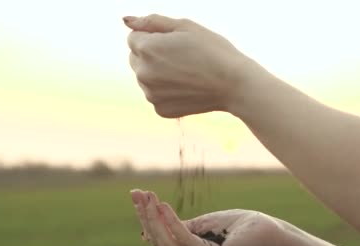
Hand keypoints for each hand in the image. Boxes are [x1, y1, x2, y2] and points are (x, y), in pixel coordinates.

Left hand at [124, 14, 250, 117]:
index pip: (133, 38)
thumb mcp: (184, 26)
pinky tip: (187, 87)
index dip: (155, 38)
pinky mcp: (160, 110)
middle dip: (151, 55)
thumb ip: (151, 21)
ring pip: (145, 78)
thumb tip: (126, 20)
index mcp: (146, 49)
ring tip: (186, 73)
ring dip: (158, 73)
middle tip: (181, 57)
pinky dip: (167, 91)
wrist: (234, 84)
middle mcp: (143, 73)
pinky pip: (156, 95)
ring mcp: (151, 95)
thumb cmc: (212, 50)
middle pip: (135, 59)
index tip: (176, 44)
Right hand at [130, 189, 281, 245]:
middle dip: (146, 216)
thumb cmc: (237, 226)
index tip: (136, 195)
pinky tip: (164, 206)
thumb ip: (178, 228)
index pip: (158, 241)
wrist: (267, 231)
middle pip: (159, 243)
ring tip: (149, 196)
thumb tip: (148, 228)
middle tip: (137, 193)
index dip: (145, 218)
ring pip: (168, 243)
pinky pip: (184, 240)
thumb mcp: (202, 224)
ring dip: (154, 218)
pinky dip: (172, 223)